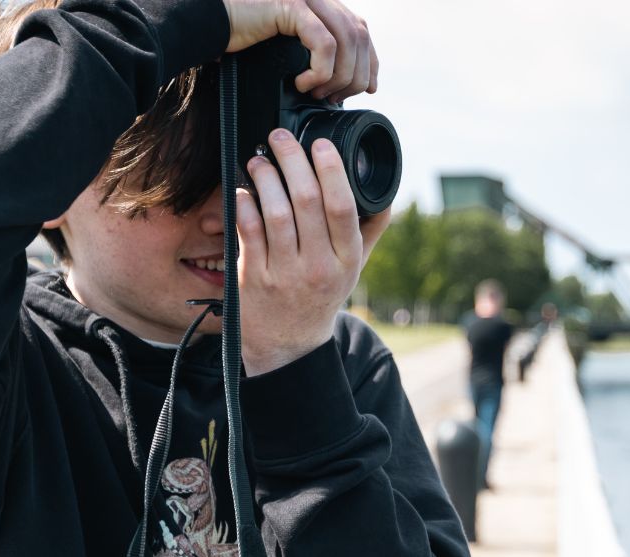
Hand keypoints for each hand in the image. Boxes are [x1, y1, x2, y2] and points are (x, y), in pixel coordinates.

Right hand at [222, 0, 376, 101]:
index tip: (367, 88)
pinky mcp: (292, 6)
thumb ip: (313, 50)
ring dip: (339, 75)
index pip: (360, 29)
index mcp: (321, 3)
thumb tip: (339, 81)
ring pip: (347, 40)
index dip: (369, 61)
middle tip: (336, 97)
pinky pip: (323, 42)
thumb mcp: (287, 45)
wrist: (208, 22)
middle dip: (356, 73)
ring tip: (319, 93)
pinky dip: (320, 69)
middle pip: (359, 35)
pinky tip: (303, 82)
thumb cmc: (241, 35)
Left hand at [235, 128, 389, 375]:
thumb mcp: (354, 267)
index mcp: (347, 258)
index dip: (331, 170)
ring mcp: (284, 273)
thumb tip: (386, 192)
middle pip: (306, 201)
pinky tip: (243, 190)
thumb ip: (370, 229)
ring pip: (275, 212)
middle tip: (280, 138)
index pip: (342, 206)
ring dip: (265, 178)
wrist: (288, 345)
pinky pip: (248, 232)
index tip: (320, 144)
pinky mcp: (254, 279)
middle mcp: (318, 266)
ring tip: (259, 159)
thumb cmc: (321, 296)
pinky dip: (244, 205)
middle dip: (292, 160)